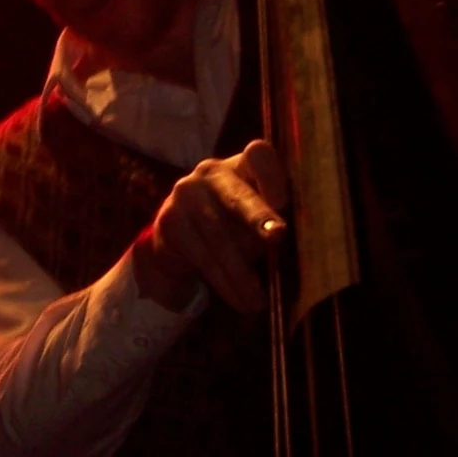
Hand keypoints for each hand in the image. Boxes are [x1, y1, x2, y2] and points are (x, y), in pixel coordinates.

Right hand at [130, 140, 290, 314]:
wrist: (179, 239)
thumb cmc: (234, 225)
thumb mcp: (254, 219)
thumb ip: (271, 222)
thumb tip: (288, 246)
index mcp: (241, 164)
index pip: (258, 155)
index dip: (272, 175)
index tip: (284, 202)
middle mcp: (210, 172)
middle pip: (238, 195)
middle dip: (258, 217)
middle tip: (277, 236)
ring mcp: (185, 193)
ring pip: (219, 238)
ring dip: (241, 274)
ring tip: (258, 302)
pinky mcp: (169, 220)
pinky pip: (202, 257)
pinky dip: (224, 284)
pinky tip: (240, 301)